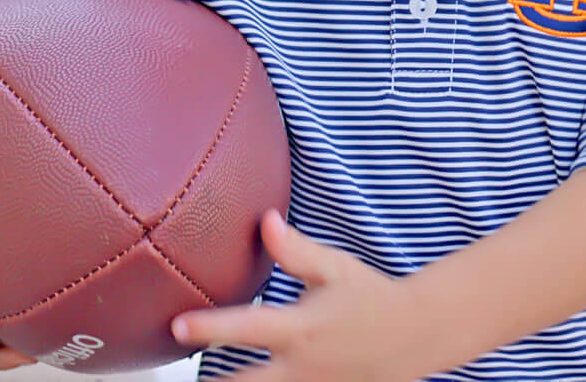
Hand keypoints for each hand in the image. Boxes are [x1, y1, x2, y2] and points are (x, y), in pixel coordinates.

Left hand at [170, 209, 413, 380]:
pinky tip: (239, 380)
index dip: (209, 328)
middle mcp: (300, 367)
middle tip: (173, 368)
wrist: (412, 336)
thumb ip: (295, 250)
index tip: (177, 326)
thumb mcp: (334, 268)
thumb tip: (265, 220)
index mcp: (301, 329)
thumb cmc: (369, 297)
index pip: (247, 328)